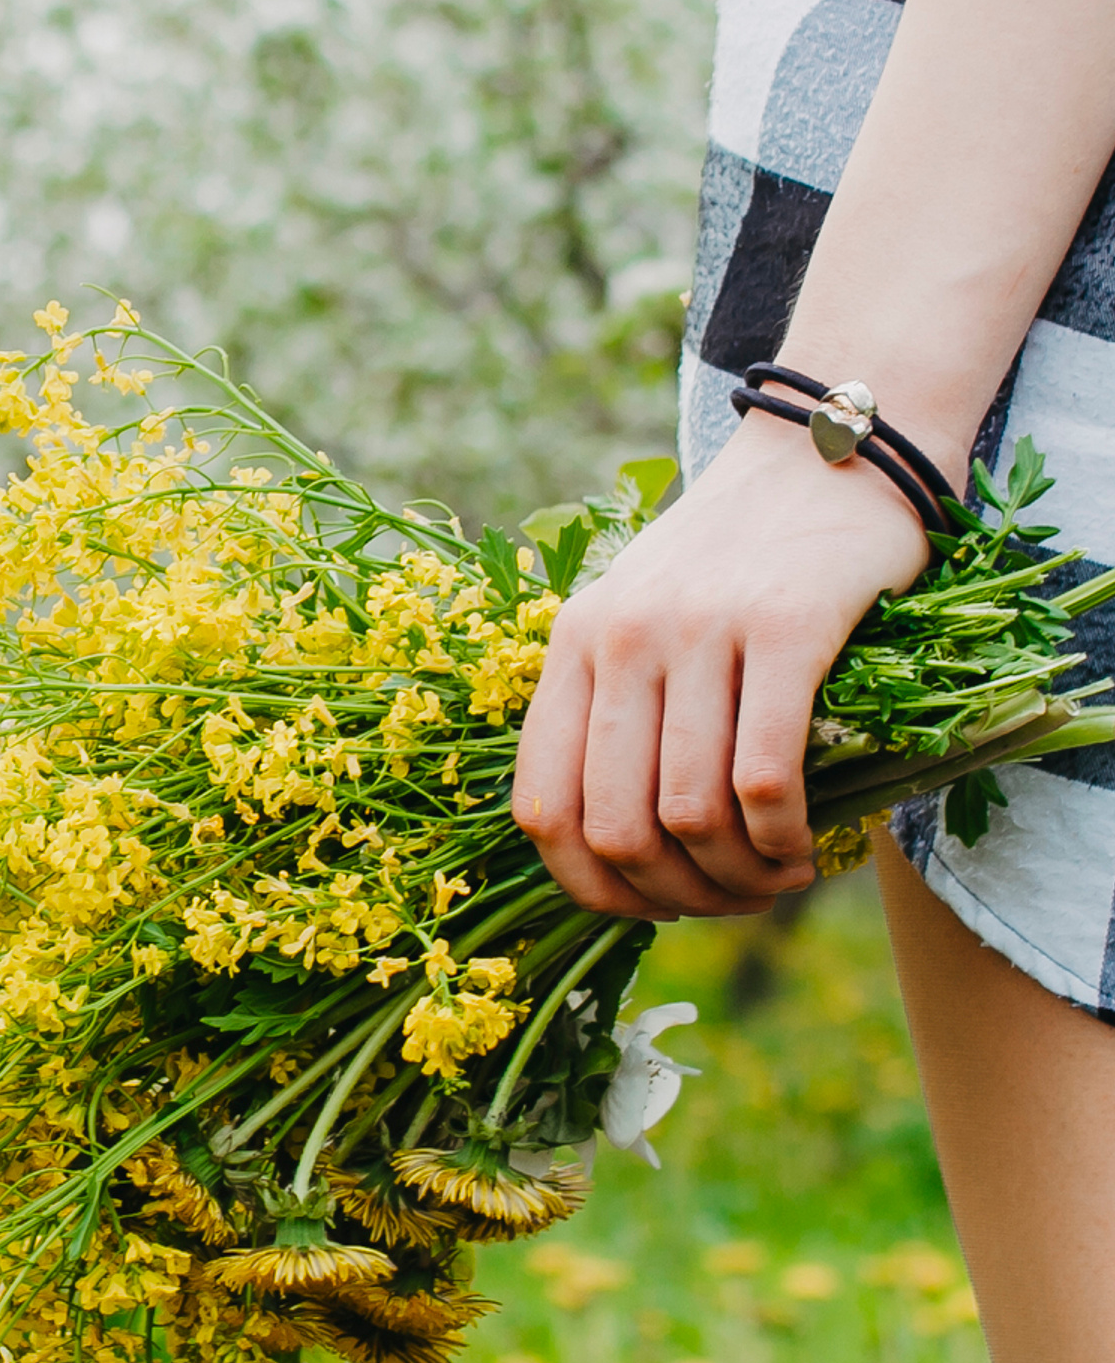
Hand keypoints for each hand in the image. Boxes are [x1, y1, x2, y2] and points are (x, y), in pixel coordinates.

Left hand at [511, 413, 934, 918]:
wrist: (821, 456)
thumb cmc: (732, 562)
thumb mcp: (640, 619)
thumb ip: (614, 708)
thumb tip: (610, 852)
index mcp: (572, 643)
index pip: (541, 804)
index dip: (589, 885)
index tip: (646, 906)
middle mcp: (621, 636)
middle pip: (614, 824)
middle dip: (672, 895)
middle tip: (728, 902)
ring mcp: (700, 630)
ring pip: (690, 811)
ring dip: (737, 879)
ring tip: (775, 879)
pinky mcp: (787, 628)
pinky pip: (764, 773)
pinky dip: (782, 839)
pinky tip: (806, 848)